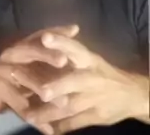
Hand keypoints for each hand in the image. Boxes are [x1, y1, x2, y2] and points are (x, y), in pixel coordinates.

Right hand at [0, 25, 78, 118]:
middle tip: (64, 61)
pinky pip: (19, 104)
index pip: (39, 35)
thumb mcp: (28, 65)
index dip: (56, 31)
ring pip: (26, 78)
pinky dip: (35, 118)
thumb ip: (47, 57)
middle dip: (48, 54)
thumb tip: (73, 36)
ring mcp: (2, 69)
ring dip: (43, 89)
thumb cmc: (11, 77)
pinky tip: (49, 130)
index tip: (75, 29)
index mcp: (21, 46)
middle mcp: (12, 53)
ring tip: (63, 102)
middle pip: (31, 49)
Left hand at [26, 32, 149, 133]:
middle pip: (74, 81)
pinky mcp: (97, 116)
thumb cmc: (100, 71)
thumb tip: (39, 39)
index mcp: (88, 59)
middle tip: (43, 92)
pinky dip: (61, 126)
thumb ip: (68, 51)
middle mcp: (91, 77)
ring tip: (31, 116)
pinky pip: (76, 122)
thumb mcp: (89, 58)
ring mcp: (94, 99)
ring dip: (50, 113)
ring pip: (72, 106)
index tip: (45, 38)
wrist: (131, 93)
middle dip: (58, 87)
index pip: (74, 47)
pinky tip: (47, 130)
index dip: (61, 42)